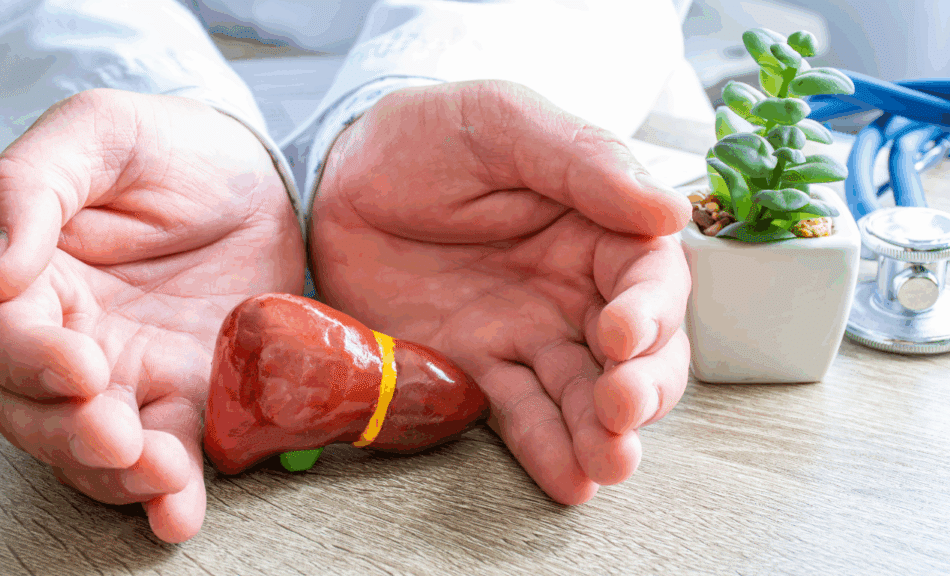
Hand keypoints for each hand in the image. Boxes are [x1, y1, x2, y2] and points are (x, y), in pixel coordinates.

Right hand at [0, 89, 304, 541]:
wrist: (252, 173)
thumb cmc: (164, 148)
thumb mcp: (95, 134)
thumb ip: (29, 188)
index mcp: (34, 280)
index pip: (2, 336)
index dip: (30, 361)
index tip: (78, 365)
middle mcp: (74, 340)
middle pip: (37, 413)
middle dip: (71, 436)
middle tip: (116, 436)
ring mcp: (133, 376)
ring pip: (97, 451)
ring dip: (121, 476)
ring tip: (161, 477)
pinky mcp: (192, 396)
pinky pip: (174, 454)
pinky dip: (173, 493)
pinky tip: (179, 513)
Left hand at [310, 81, 690, 503]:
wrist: (338, 176)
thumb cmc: (429, 135)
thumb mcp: (504, 123)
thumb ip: (584, 161)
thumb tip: (670, 214)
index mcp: (597, 227)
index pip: (650, 278)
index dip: (650, 312)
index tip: (623, 333)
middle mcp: (573, 290)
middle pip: (637, 352)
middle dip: (641, 387)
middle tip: (621, 409)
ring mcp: (526, 334)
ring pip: (584, 394)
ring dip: (604, 434)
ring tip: (607, 464)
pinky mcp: (475, 369)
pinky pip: (518, 415)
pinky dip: (546, 449)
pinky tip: (568, 480)